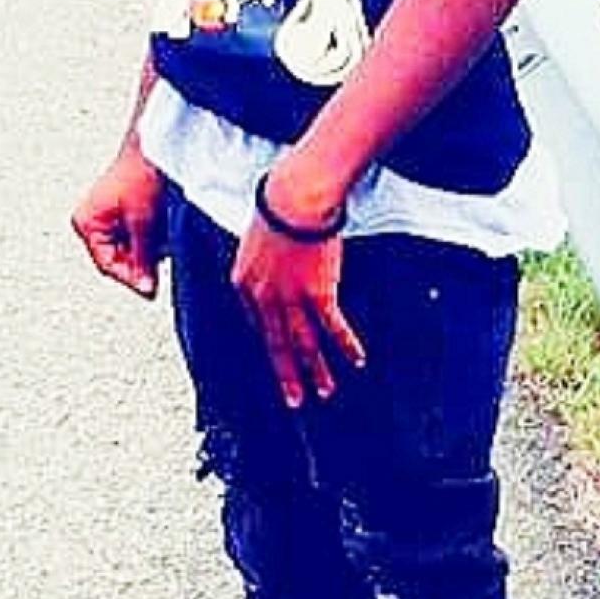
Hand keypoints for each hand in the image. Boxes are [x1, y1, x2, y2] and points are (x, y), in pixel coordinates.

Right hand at [72, 143, 169, 296]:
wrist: (157, 145)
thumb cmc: (141, 172)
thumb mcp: (141, 222)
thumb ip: (142, 257)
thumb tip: (144, 285)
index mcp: (86, 222)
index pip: (107, 264)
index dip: (129, 277)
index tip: (149, 288)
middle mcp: (94, 219)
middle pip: (118, 257)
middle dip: (141, 260)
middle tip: (159, 259)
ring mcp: (110, 214)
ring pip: (130, 247)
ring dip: (148, 247)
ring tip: (160, 234)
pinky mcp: (126, 209)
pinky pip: (138, 234)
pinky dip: (151, 236)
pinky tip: (161, 226)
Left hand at [232, 159, 367, 406]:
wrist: (294, 197)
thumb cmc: (278, 202)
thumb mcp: (258, 233)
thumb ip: (265, 255)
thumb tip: (278, 258)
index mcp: (243, 283)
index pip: (257, 323)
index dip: (271, 342)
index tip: (281, 357)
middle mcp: (264, 298)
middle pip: (277, 344)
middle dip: (288, 374)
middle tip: (295, 400)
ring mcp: (291, 299)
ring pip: (304, 343)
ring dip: (316, 370)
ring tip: (325, 391)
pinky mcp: (318, 293)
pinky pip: (333, 327)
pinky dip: (346, 345)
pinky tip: (356, 360)